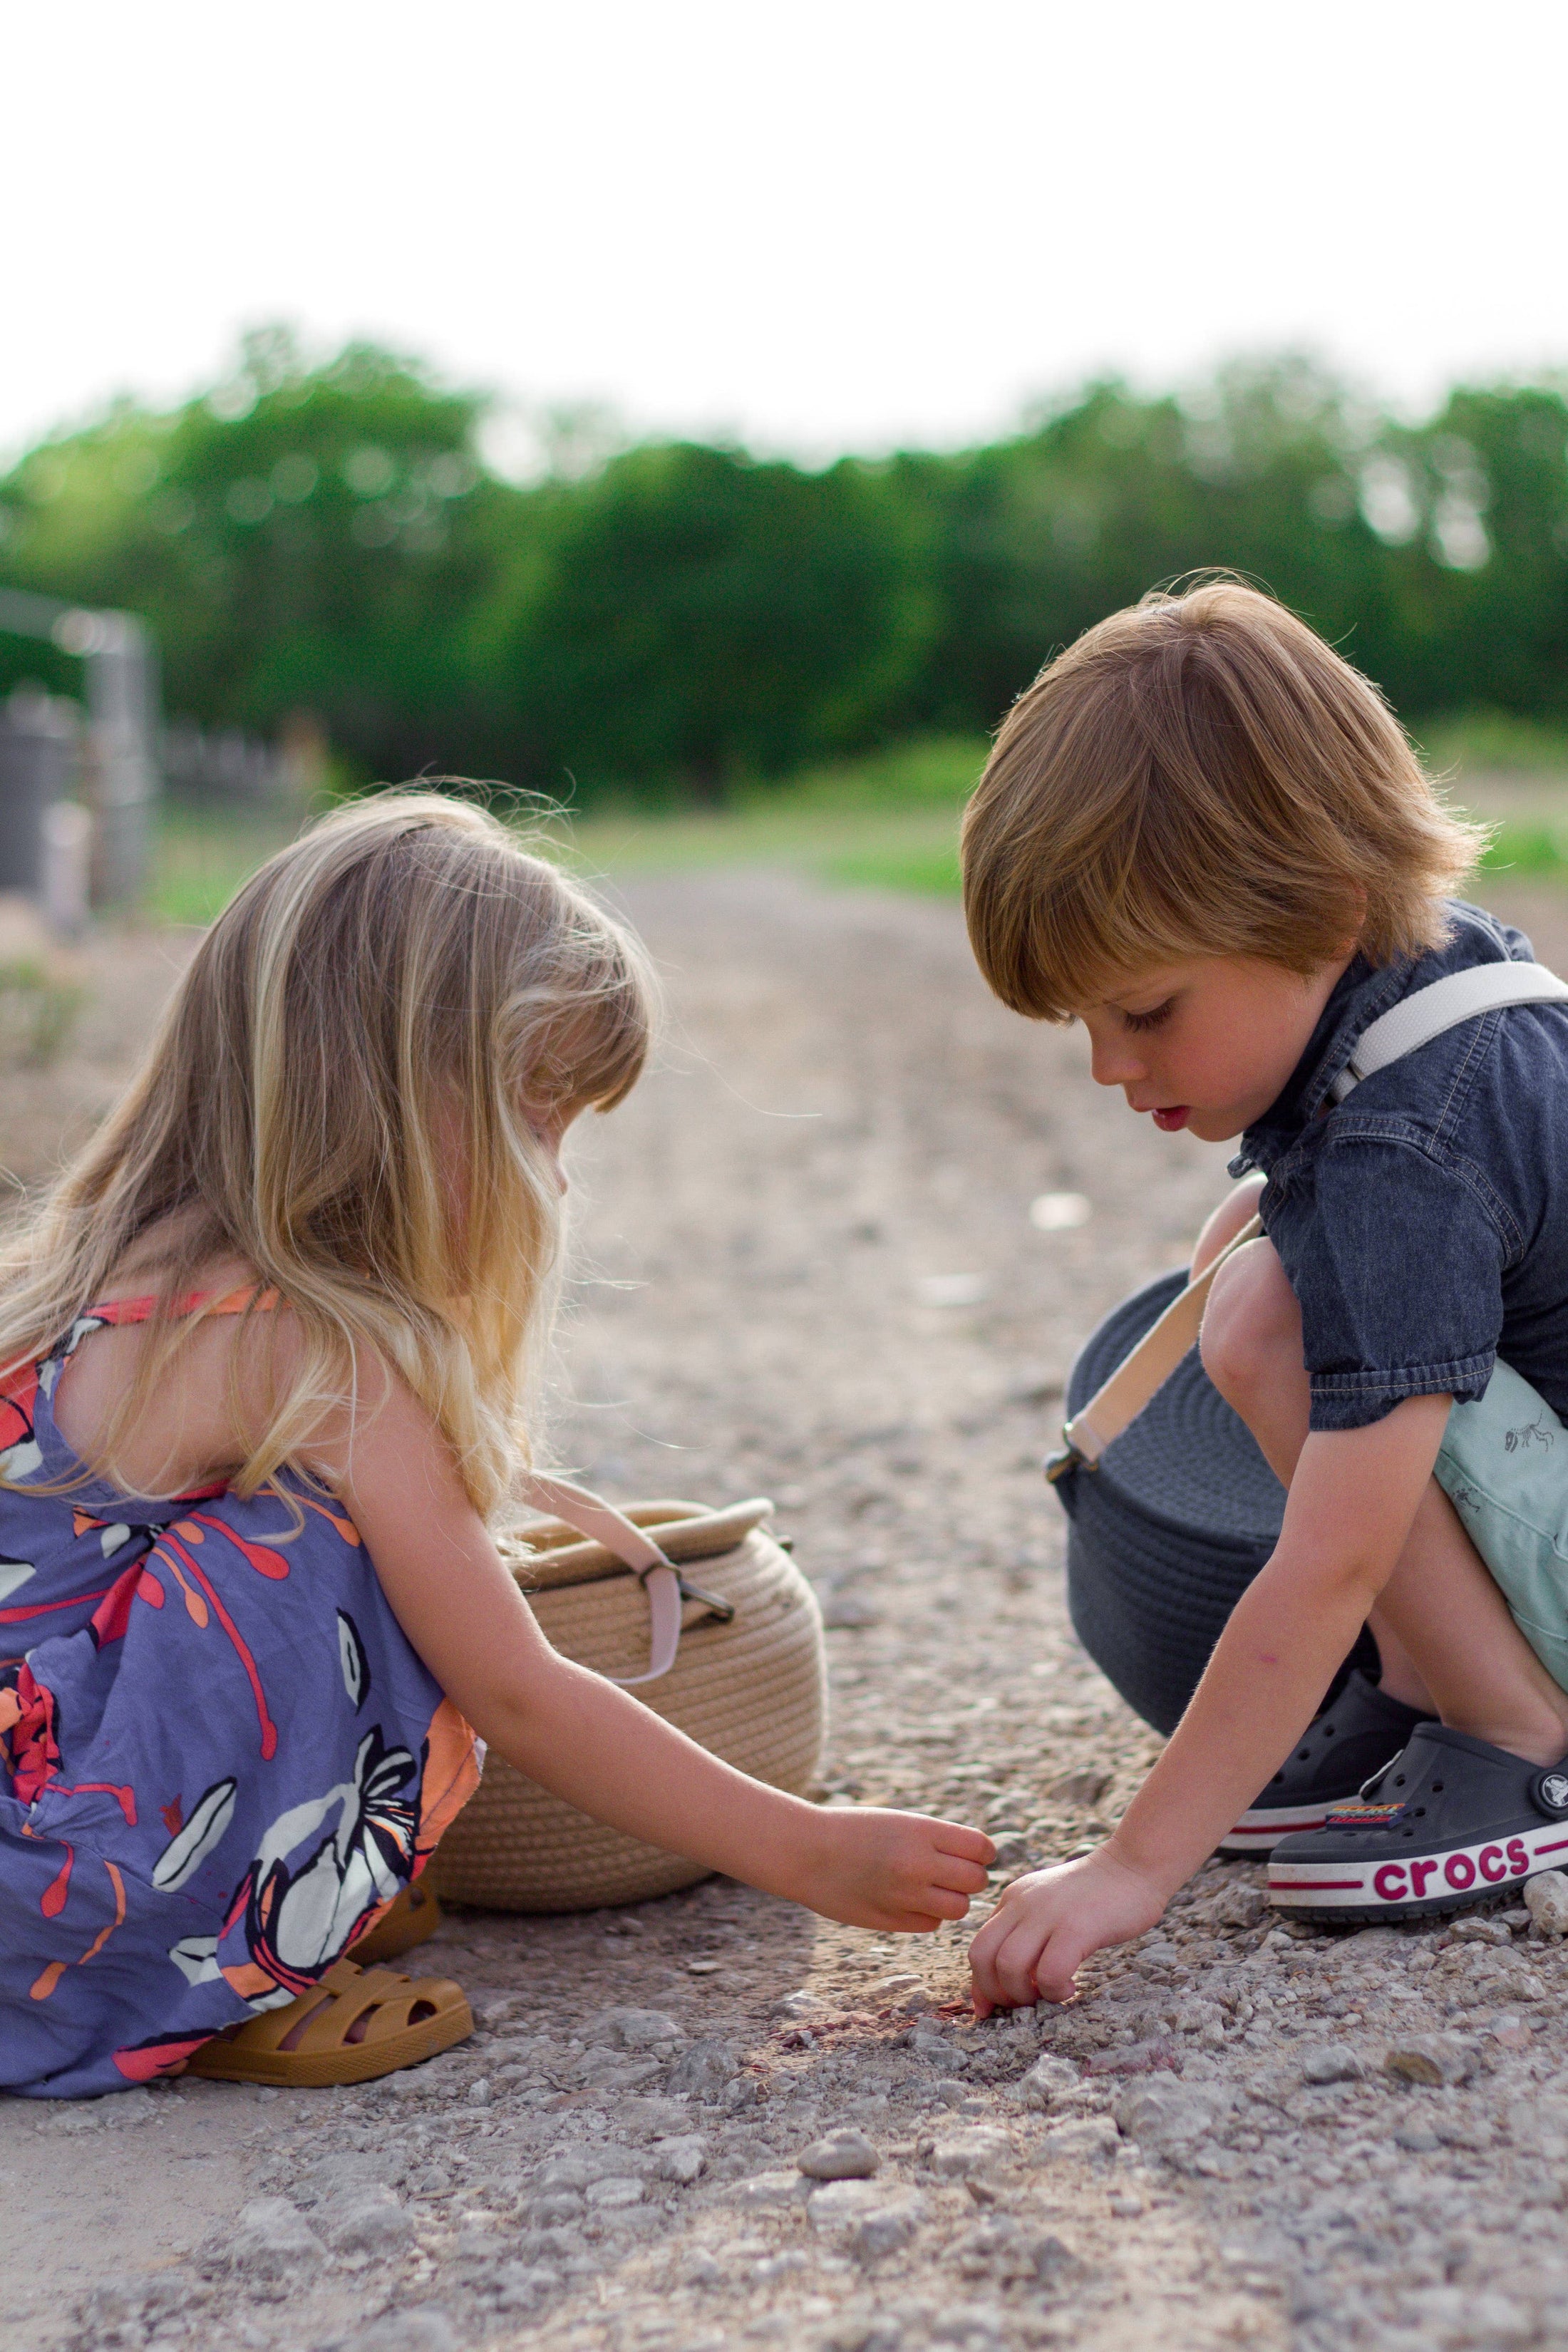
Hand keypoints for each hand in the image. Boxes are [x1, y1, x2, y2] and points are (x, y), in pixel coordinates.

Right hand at [792, 1806, 995, 1932]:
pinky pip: (931, 1924)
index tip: (970, 1853)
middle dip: (968, 1878)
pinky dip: (927, 1915)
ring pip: (959, 1908)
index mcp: (922, 1831)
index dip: (981, 1853)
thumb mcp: (901, 1822)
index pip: (981, 1848)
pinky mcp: (892, 1920)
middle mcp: (918, 1864)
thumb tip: (980, 1862)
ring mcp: (905, 1895)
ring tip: (931, 1888)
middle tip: (950, 1873)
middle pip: (976, 1881)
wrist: (807, 1851)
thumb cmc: (856, 1831)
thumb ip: (939, 1841)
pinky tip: (907, 1900)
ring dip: (952, 1900)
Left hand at [967, 1845, 1165, 2011]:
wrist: (1133, 1866)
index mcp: (1013, 1900)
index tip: (991, 2009)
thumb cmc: (1096, 1898)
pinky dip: (1054, 1991)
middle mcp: (1023, 1904)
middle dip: (995, 1992)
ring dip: (1023, 1995)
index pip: (978, 1946)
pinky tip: (1070, 1988)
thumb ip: (1027, 1934)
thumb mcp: (1048, 1908)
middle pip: (982, 1955)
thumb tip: (1010, 1981)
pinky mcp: (1077, 1927)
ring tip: (1048, 1995)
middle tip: (1024, 2003)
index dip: (980, 1984)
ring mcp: (1049, 1914)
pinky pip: (1049, 1972)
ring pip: (1008, 1965)